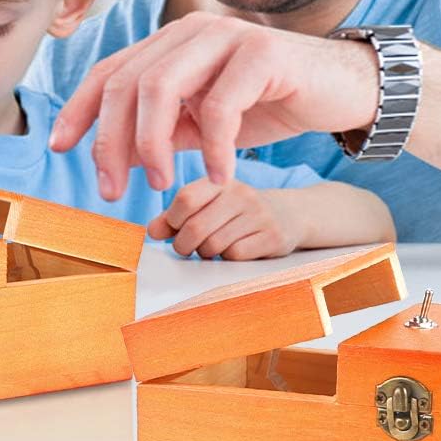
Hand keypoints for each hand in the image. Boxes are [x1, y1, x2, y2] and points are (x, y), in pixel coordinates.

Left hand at [49, 12, 380, 199]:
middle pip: (128, 82)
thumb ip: (164, 131)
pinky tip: (219, 175)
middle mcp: (193, 30)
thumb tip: (115, 157)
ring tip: (164, 183)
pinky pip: (221, 105)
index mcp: (173, 41)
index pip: (111, 71)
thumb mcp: (206, 122)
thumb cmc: (273, 102)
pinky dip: (214, 147)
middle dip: (110, 140)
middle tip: (112, 188)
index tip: (59, 147)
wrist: (345, 89)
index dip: (80, 109)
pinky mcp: (262, 53)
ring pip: (163, 87)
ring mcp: (227, 36)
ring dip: (153, 143)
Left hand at [149, 178, 299, 259]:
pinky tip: (233, 250)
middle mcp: (241, 194)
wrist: (288, 214)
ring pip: (213, 245)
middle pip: (196, 227)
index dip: (172, 220)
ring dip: (205, 254)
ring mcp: (259, 215)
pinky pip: (235, 255)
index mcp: (220, 182)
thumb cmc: (237, 212)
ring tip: (212, 248)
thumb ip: (177, 216)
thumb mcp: (209, 205)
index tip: (173, 229)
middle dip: (184, 245)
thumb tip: (152, 231)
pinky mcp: (272, 236)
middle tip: (187, 248)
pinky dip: (227, 259)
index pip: (185, 198)